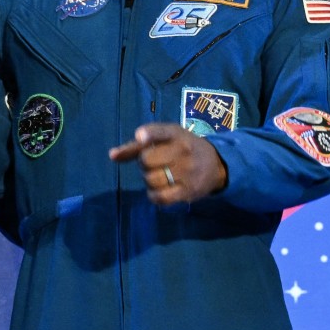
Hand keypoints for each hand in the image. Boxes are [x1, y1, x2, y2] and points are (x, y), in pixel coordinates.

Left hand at [109, 123, 228, 204]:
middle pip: (147, 160)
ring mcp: (186, 172)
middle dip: (144, 163)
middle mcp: (182, 151)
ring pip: (151, 179)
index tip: (140, 137)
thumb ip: (137, 146)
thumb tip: (112, 156)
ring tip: (157, 176)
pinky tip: (157, 190)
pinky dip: (153, 195)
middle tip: (153, 164)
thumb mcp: (166, 139)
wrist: (217, 164)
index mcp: (176, 134)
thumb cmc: (183, 148)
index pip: (161, 132)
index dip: (149, 135)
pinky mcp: (188, 191)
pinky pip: (161, 197)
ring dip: (148, 180)